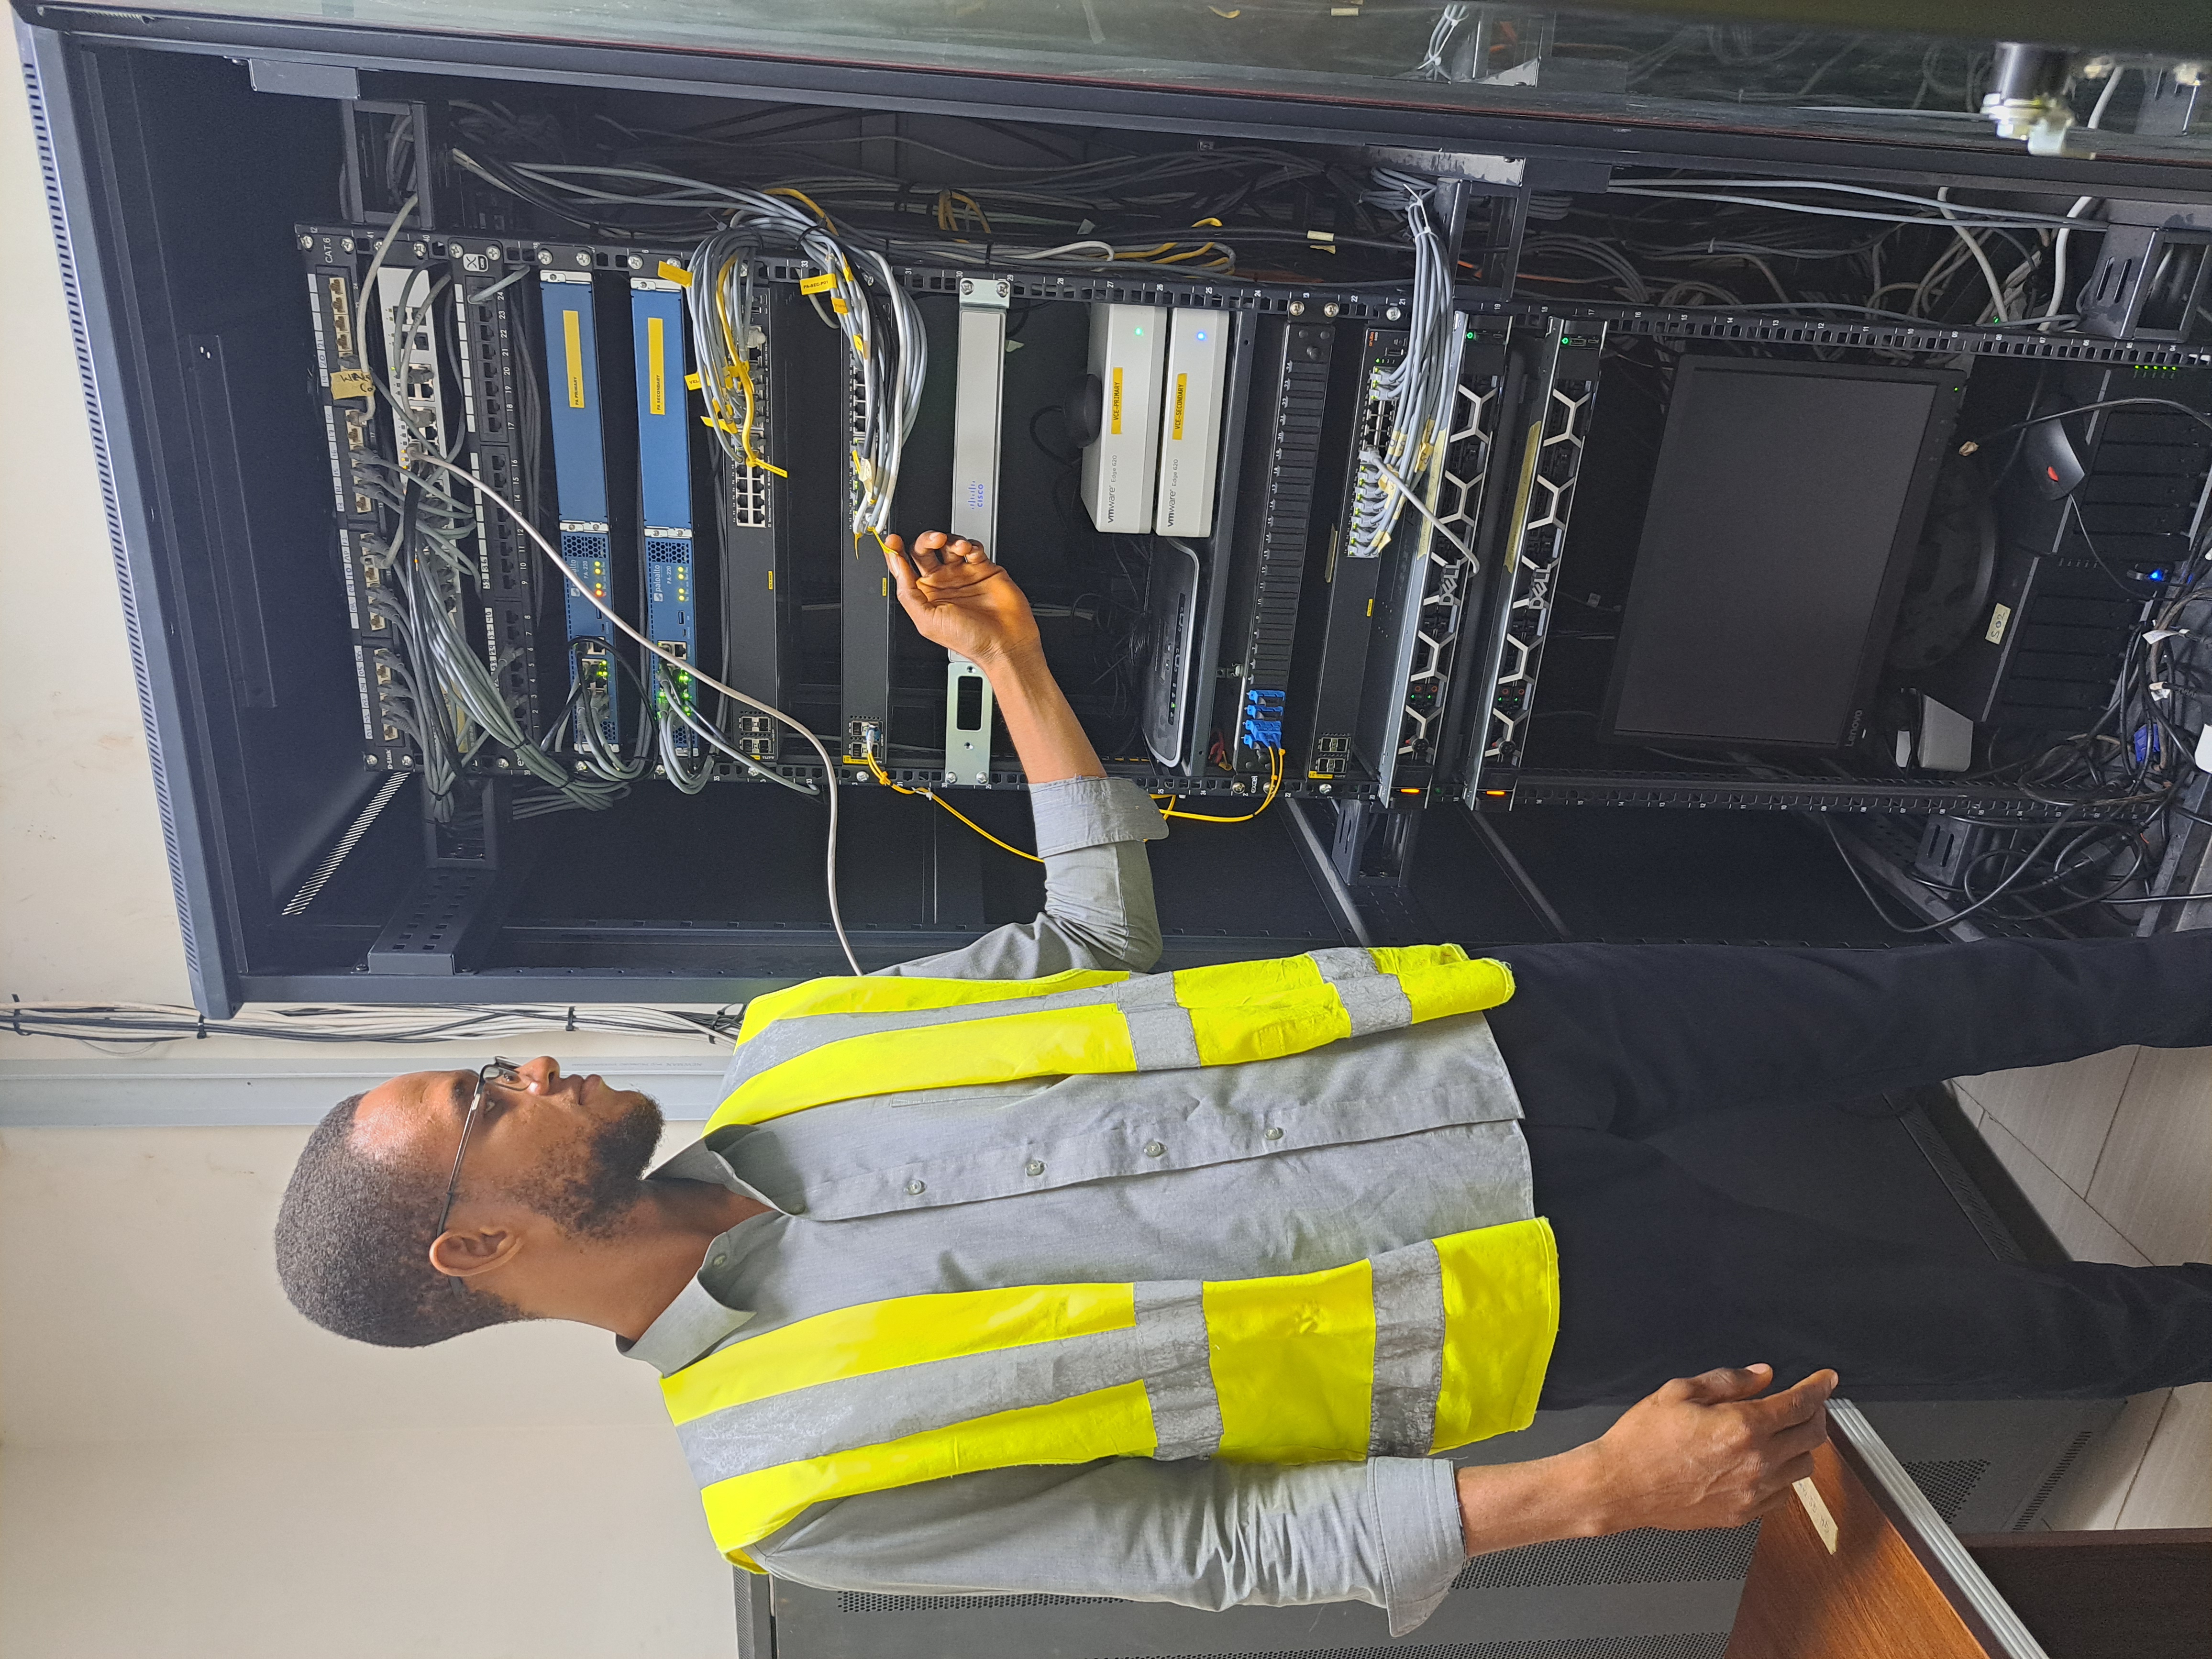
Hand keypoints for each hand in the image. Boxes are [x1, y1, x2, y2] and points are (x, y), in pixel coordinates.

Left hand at [881, 532, 1041, 668]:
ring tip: (958, 548)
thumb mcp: (926, 620)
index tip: (893, 540)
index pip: (904, 567)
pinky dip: (971, 545)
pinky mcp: (984, 569)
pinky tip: (971, 552)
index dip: (896, 551)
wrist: (1005, 642)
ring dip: (950, 540)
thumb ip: (907, 592)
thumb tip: (895, 563)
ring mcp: (963, 574)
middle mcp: (943, 583)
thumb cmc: (968, 639)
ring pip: (949, 544)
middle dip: (927, 540)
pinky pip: (973, 548)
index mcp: (926, 594)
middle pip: (926, 550)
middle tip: (935, 540)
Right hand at [1574, 1365, 1836, 1532]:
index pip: (1800, 1403)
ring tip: (1784, 1432)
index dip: (1819, 1387)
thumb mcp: (1679, 1392)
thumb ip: (1728, 1381)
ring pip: (1804, 1467)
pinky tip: (1765, 1463)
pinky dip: (1784, 1475)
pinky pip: (1784, 1495)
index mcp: (1741, 1427)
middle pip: (1812, 1435)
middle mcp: (1756, 1462)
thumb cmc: (1642, 1440)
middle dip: (1816, 1413)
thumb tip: (1761, 1375)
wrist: (1620, 1487)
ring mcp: (1752, 1492)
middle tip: (1807, 1402)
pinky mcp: (1743, 1514)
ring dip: (1801, 1445)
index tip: (1826, 1379)